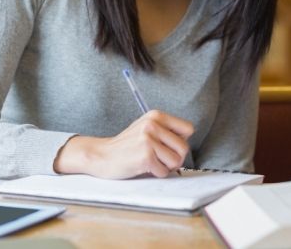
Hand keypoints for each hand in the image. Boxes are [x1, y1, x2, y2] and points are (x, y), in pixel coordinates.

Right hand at [54, 110, 193, 178]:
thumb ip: (166, 132)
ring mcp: (148, 139)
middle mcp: (153, 124)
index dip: (180, 141)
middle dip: (174, 158)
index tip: (167, 146)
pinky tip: (142, 167)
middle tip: (158, 159)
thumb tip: (187, 145)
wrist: (102, 155)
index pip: (188, 129)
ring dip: (165, 167)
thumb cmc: (127, 146)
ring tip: (151, 162)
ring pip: (176, 161)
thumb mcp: (146, 129)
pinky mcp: (145, 155)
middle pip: (184, 148)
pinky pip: (164, 172)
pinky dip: (155, 174)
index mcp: (156, 115)